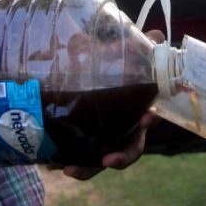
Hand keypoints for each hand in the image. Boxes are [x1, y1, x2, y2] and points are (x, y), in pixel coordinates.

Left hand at [60, 29, 165, 180]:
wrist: (87, 79)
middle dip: (122, 157)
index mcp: (136, 110)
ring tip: (71, 170)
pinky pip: (79, 158)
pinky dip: (68, 162)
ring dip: (89, 169)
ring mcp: (106, 141)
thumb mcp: (119, 55)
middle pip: (130, 149)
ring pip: (102, 161)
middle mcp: (124, 130)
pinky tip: (50, 165)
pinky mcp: (86, 146)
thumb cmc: (112, 70)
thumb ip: (133, 46)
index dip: (149, 119)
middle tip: (110, 160)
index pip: (149, 118)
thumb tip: (155, 34)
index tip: (147, 116)